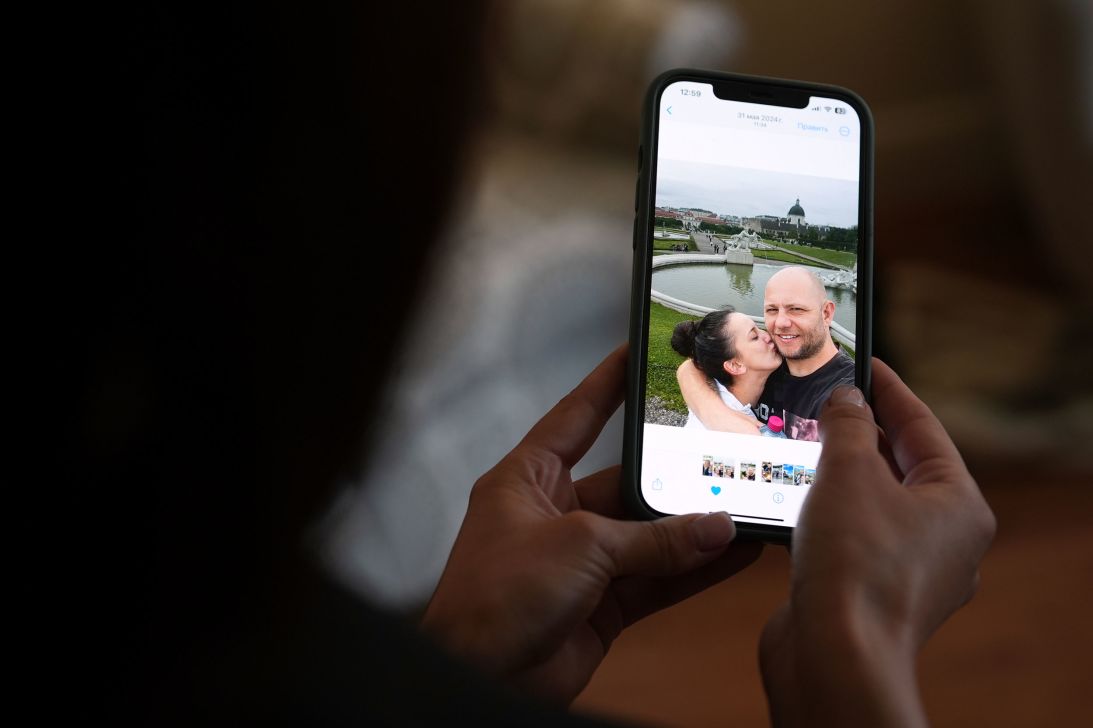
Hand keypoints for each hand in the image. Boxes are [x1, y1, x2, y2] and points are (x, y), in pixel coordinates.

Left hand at [422, 345, 761, 703]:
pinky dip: (692, 571)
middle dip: (673, 478)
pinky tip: (731, 555)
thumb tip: (714, 529)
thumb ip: (652, 540)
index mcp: (527, 480)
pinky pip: (655, 580)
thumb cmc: (495, 598)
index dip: (605, 386)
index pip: (575, 418)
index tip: (635, 355)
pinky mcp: (599, 606)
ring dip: (692, 530)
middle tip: (721, 454)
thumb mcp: (579, 548)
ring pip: (647, 537)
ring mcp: (578, 562)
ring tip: (742, 509)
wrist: (481, 678)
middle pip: (625, 483)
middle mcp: (553, 514)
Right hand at [760, 359, 994, 726]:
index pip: (923, 427)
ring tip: (801, 445)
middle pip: (901, 466)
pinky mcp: (872, 594)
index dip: (889, 389)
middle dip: (860, 433)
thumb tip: (847, 399)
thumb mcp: (849, 471)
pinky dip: (826, 514)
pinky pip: (852, 538)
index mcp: (959, 505)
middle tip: (823, 402)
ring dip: (837, 475)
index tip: (862, 363)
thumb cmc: (855, 565)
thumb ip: (848, 424)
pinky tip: (793, 501)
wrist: (834, 657)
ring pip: (873, 504)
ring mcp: (910, 571)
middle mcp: (945, 540)